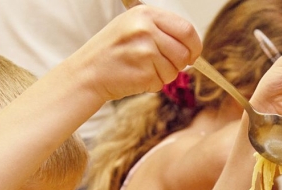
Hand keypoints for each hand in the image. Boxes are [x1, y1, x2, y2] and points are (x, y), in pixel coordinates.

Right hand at [77, 5, 199, 101]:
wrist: (87, 73)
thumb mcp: (133, 27)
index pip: (186, 29)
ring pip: (175, 69)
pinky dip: (153, 84)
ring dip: (164, 75)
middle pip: (184, 52)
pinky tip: (136, 76)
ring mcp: (145, 51)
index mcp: (145, 14)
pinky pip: (162, 82)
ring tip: (143, 68)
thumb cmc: (112, 51)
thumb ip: (161, 30)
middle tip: (163, 65)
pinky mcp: (144, 72)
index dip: (194, 45)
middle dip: (179, 63)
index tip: (192, 54)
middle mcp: (145, 29)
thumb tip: (191, 44)